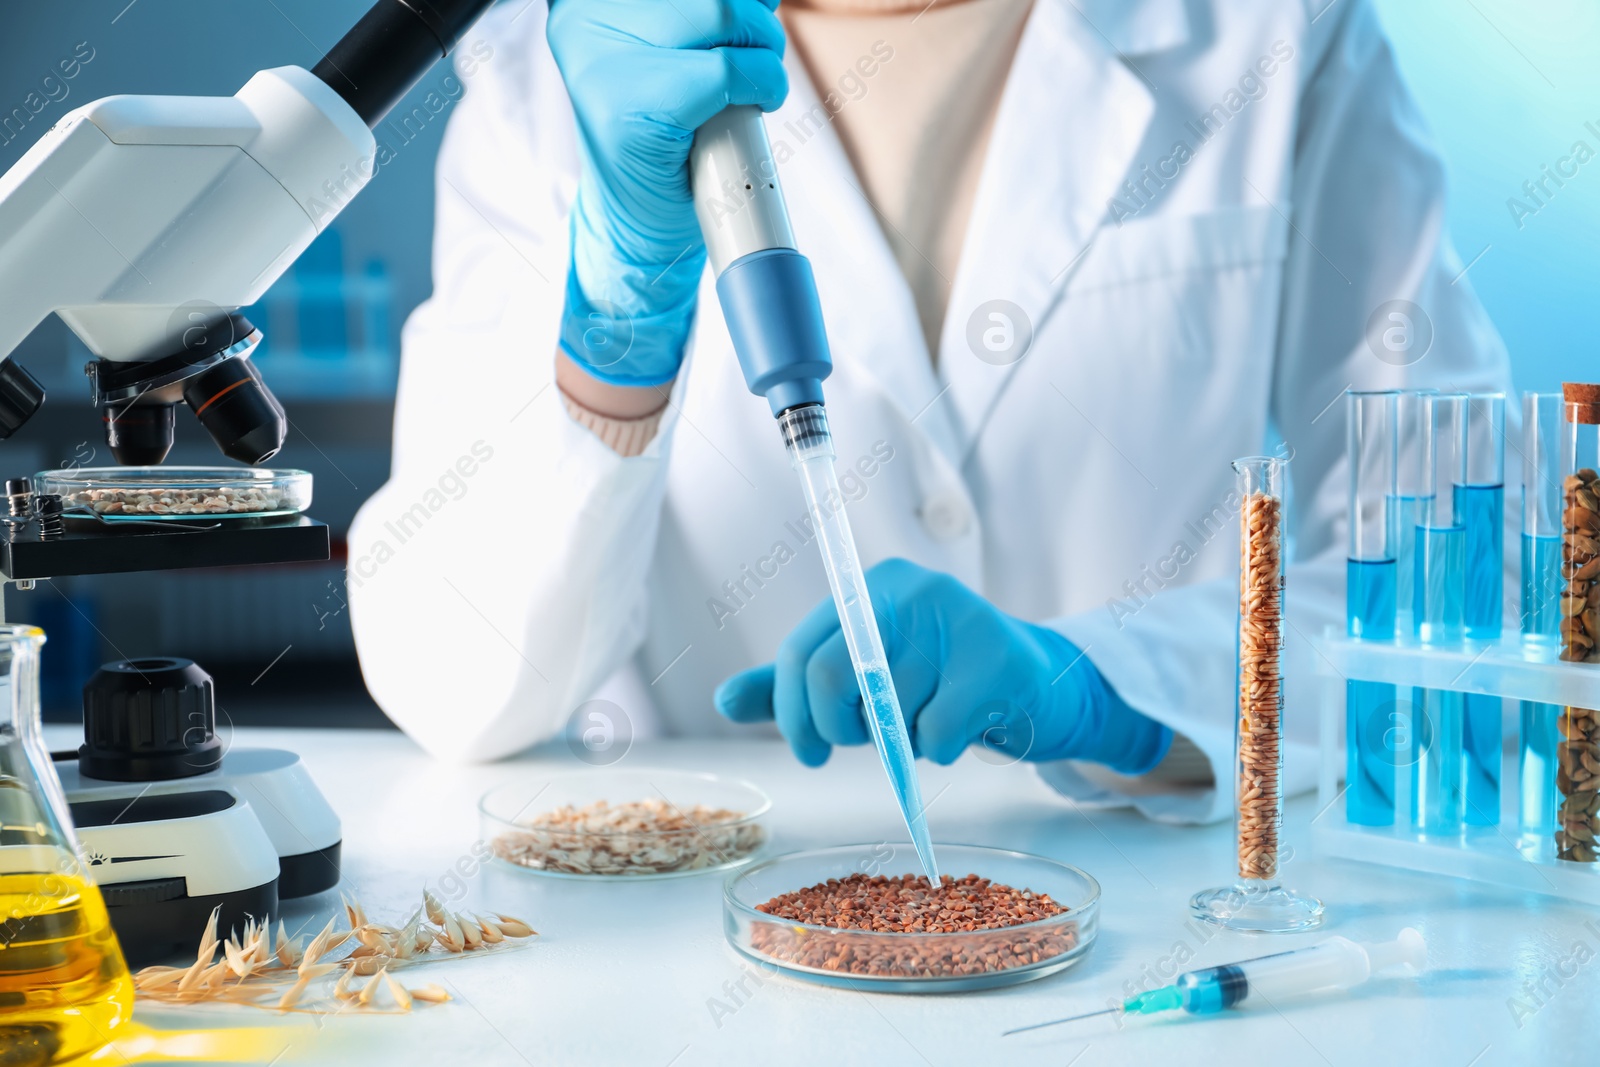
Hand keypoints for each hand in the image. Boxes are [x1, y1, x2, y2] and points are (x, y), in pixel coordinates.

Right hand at [547, 0, 786, 386]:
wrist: (638, 228)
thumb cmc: (665, 140)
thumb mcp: (674, 54)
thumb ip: (700, 17)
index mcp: (591, 4)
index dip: (738, 1)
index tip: (750, 15)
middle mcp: (585, 20)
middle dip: (754, 25)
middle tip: (753, 68)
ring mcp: (602, 62)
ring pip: (724, 15)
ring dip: (761, 56)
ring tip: (747, 91)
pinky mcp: (628, 106)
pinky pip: (725, 73)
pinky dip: (759, 88)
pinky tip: (748, 110)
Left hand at [714, 559, 1170, 769]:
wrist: (1036, 685)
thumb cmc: (937, 681)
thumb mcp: (862, 679)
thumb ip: (796, 687)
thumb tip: (723, 701)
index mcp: (872, 588)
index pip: (802, 650)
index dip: (790, 710)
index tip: (808, 749)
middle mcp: (912, 590)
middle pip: (831, 675)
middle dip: (834, 727)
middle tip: (855, 745)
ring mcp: (958, 619)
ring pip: (889, 713)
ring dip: (903, 740)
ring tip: (930, 720)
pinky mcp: (996, 660)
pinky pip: (936, 733)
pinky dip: (940, 750)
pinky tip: (962, 728)